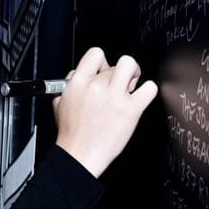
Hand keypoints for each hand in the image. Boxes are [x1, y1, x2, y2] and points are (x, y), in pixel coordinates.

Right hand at [52, 48, 157, 177]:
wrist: (80, 154)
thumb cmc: (71, 133)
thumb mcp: (60, 102)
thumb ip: (70, 84)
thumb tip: (81, 73)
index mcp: (79, 82)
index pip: (96, 54)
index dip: (102, 62)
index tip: (104, 71)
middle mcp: (97, 86)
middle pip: (115, 64)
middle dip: (117, 75)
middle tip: (116, 88)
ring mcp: (115, 97)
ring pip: (131, 66)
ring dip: (133, 74)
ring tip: (130, 86)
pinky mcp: (131, 110)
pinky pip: (149, 88)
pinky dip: (148, 90)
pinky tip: (140, 97)